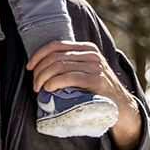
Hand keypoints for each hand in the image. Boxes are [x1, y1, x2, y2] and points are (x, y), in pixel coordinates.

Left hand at [28, 40, 142, 149]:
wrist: (120, 104)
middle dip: (39, 70)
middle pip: (55, 56)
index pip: (56, 45)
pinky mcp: (96, 79)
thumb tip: (41, 65)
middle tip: (34, 84)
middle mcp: (91, 53)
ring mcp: (95, 65)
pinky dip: (55, 82)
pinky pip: (70, 77)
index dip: (39, 55)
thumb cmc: (96, 89)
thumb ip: (70, 63)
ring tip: (39, 89)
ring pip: (59, 66)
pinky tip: (49, 89)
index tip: (29, 67)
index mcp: (86, 48)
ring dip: (44, 78)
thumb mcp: (85, 70)